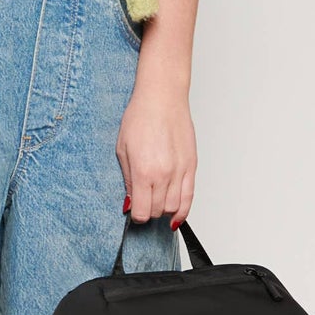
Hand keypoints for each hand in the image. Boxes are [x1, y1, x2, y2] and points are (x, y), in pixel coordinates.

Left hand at [117, 71, 195, 225]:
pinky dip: (183, 210)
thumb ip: (128, 180)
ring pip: (175, 207)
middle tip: (142, 203)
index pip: (141, 211)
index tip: (132, 209)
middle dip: (148, 211)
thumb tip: (130, 201)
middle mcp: (164, 174)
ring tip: (156, 202)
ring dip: (164, 210)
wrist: (162, 99)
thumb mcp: (122, 150)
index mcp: (144, 172)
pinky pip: (190, 197)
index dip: (135, 214)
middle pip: (157, 211)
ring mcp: (180, 171)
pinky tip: (176, 215)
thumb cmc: (140, 117)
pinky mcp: (191, 166)